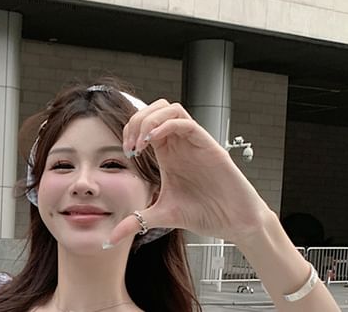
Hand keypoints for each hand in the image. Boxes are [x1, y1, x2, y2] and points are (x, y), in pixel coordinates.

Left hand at [106, 99, 273, 246]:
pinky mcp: (210, 147)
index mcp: (169, 153)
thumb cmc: (206, 214)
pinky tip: (154, 141)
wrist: (236, 224)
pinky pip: (187, 124)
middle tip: (131, 145)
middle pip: (157, 108)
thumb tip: (112, 238)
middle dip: (137, 120)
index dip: (130, 130)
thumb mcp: (163, 216)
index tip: (126, 152)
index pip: (146, 123)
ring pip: (172, 109)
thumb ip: (137, 221)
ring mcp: (196, 143)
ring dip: (150, 119)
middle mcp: (181, 144)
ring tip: (141, 142)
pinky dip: (166, 126)